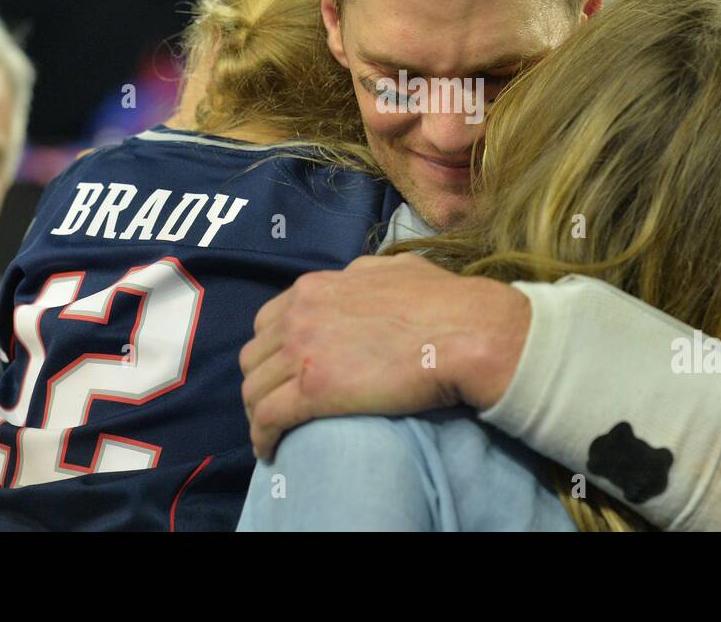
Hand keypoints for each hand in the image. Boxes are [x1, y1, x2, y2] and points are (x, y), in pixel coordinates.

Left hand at [239, 254, 530, 457]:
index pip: (268, 322)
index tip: (282, 372)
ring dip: (258, 413)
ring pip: (254, 389)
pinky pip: (268, 418)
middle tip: (277, 405)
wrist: (466, 331)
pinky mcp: (314, 390)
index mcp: (316, 287)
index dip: (271, 350)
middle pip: (255, 357)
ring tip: (274, 433)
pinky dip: (262, 437)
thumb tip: (357, 279)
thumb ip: (363, 275)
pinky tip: (271, 450)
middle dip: (261, 382)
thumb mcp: (393, 269)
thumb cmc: (443, 301)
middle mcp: (300, 315)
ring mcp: (304, 351)